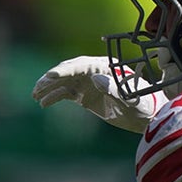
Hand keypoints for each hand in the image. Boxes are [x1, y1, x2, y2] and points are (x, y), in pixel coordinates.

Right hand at [31, 56, 160, 133]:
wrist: (146, 116)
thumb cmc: (144, 104)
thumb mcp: (132, 98)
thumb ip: (115, 88)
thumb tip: (95, 78)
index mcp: (105, 67)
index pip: (81, 65)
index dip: (65, 70)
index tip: (51, 76)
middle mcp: (94, 72)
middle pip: (68, 71)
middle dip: (51, 78)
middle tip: (38, 87)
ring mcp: (88, 83)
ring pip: (63, 82)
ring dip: (48, 87)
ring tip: (35, 95)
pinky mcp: (84, 96)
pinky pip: (65, 94)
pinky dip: (53, 97)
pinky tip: (43, 103)